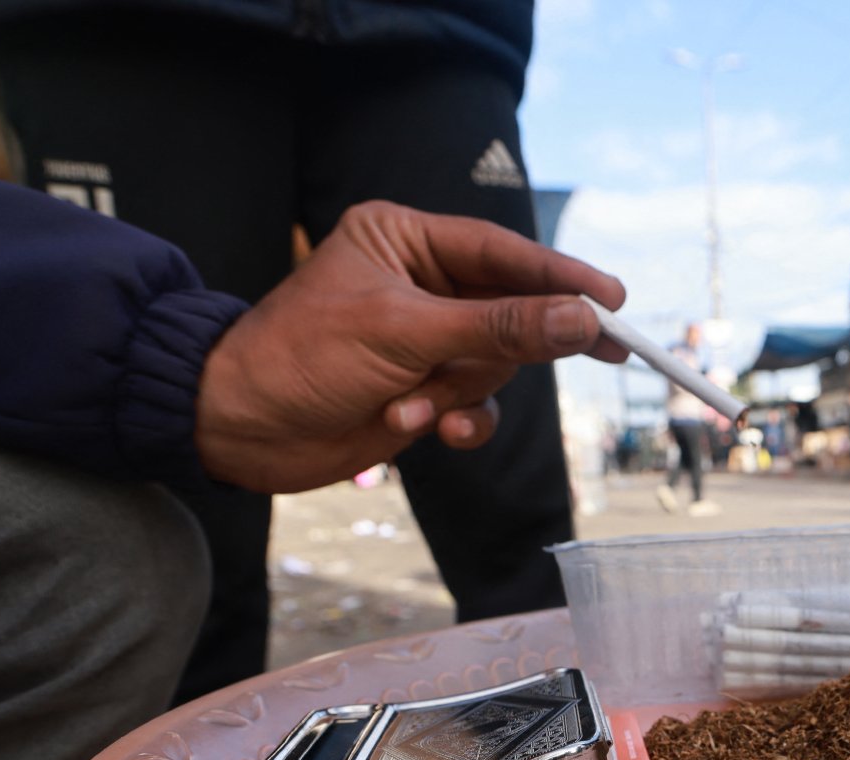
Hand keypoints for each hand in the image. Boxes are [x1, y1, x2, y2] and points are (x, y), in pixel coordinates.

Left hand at [195, 201, 625, 491]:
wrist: (237, 429)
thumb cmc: (301, 359)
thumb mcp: (405, 334)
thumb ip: (499, 327)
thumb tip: (580, 321)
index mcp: (404, 240)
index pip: (503, 252)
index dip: (562, 277)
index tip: (613, 302)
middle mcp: (418, 284)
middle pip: (510, 310)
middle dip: (510, 347)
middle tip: (602, 348)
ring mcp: (422, 340)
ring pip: (495, 365)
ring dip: (462, 393)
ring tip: (415, 407)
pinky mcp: (421, 389)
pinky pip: (475, 404)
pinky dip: (458, 419)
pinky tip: (422, 429)